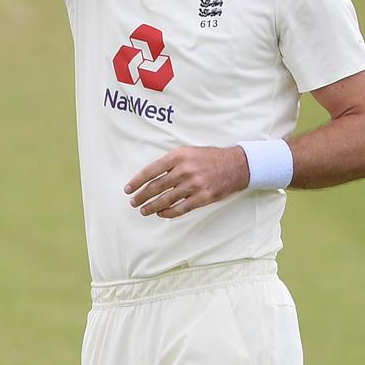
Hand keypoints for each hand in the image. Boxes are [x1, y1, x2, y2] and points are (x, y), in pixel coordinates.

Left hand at [124, 146, 249, 218]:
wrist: (236, 165)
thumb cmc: (209, 158)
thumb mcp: (188, 152)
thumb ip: (170, 162)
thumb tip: (150, 176)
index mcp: (178, 156)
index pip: (151, 170)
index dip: (137, 181)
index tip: (128, 189)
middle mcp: (184, 170)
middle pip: (156, 186)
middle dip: (141, 196)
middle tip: (133, 202)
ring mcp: (194, 185)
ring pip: (166, 199)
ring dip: (151, 206)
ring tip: (144, 210)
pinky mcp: (202, 198)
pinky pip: (180, 208)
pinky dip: (168, 212)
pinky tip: (160, 213)